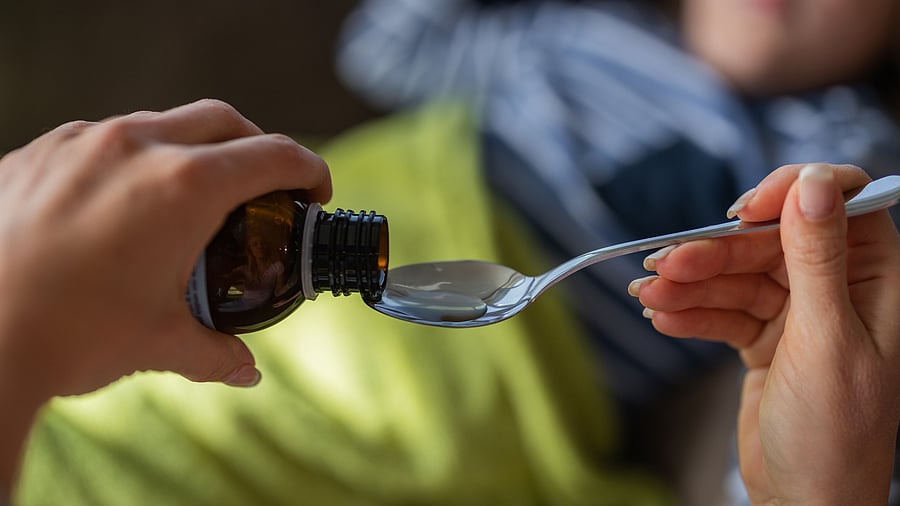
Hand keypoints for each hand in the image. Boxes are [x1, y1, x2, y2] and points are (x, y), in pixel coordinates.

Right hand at [630, 164, 899, 503]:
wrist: (804, 502)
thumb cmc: (835, 432)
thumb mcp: (826, 338)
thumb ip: (817, 258)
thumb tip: (814, 184)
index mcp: (874, 280)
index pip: (839, 205)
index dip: (792, 194)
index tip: (745, 208)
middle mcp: (836, 290)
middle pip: (769, 243)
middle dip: (715, 254)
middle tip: (666, 263)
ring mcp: (796, 315)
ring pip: (736, 277)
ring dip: (691, 286)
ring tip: (650, 295)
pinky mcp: (763, 339)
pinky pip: (722, 312)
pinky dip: (692, 315)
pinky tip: (663, 318)